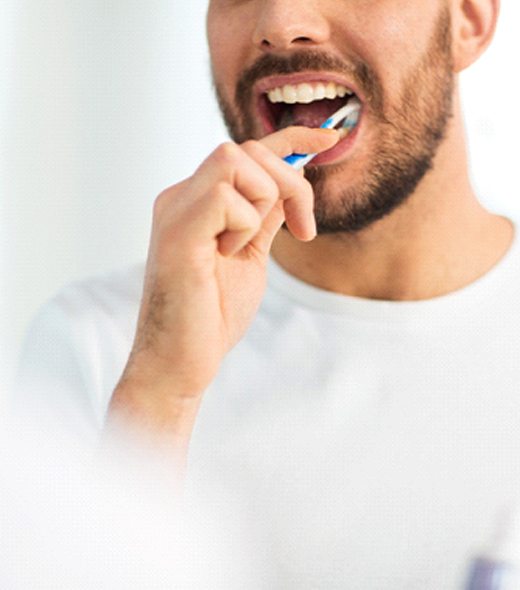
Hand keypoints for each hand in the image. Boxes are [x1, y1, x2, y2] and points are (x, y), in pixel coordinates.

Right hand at [121, 127, 339, 397]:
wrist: (181, 361)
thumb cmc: (212, 315)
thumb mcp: (250, 255)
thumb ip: (265, 216)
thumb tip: (291, 182)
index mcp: (197, 202)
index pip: (246, 152)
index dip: (292, 137)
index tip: (329, 138)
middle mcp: (181, 197)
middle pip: (247, 149)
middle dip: (290, 182)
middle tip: (301, 229)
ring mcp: (176, 210)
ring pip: (236, 160)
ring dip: (261, 204)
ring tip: (243, 247)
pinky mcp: (177, 230)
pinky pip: (225, 196)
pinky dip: (243, 225)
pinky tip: (227, 255)